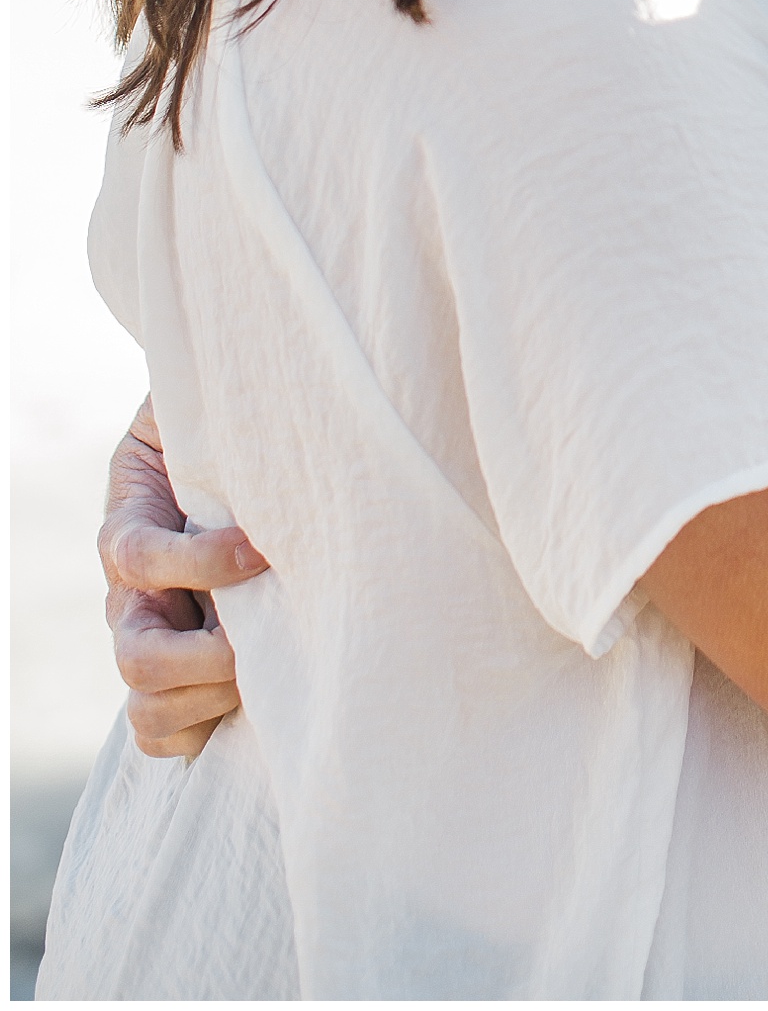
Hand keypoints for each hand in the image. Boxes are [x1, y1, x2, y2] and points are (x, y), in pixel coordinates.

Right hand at [100, 399, 262, 757]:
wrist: (209, 462)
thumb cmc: (215, 430)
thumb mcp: (200, 408)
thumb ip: (215, 408)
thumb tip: (262, 402)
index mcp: (130, 524)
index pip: (140, 559)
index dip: (199, 562)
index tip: (258, 550)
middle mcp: (131, 596)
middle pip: (137, 658)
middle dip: (209, 658)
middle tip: (267, 635)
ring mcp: (150, 640)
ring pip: (149, 709)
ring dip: (211, 700)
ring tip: (265, 666)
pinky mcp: (176, 676)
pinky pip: (166, 735)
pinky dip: (204, 729)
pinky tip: (256, 692)